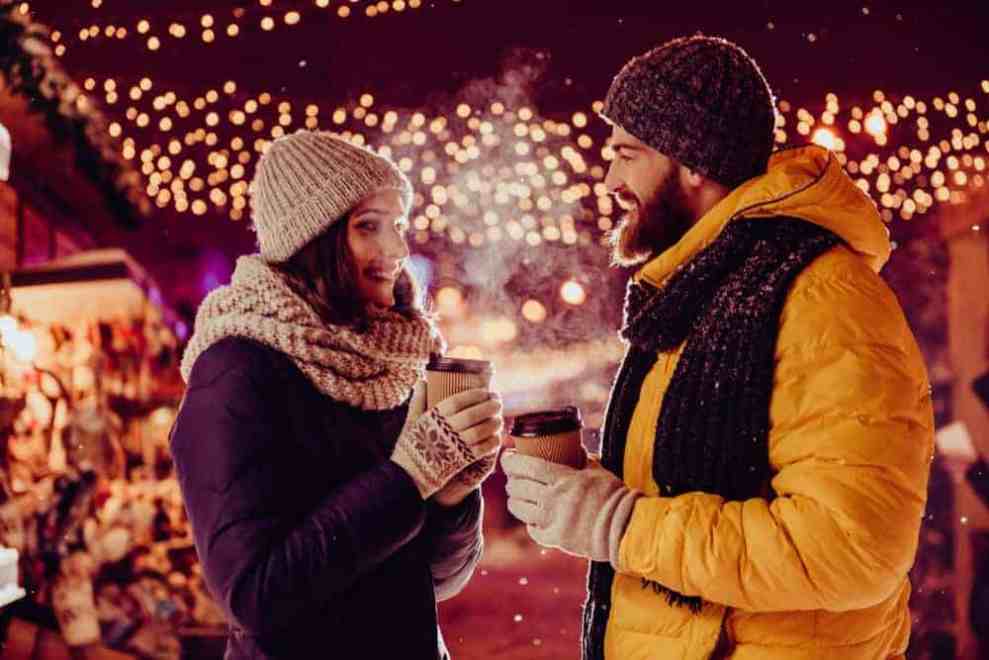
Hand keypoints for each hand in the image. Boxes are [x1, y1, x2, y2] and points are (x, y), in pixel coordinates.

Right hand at [392, 388, 502, 499]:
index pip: (457, 401)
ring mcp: (455, 446)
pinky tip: (497, 436)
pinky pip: (482, 449)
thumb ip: (418, 401)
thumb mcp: (411, 422)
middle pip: (472, 415)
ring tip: (499, 418)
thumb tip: (422, 381)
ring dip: (493, 423)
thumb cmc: (411, 446)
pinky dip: (492, 442)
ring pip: (480, 431)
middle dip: (489, 406)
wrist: (409, 476)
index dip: (474, 394)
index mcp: (433, 418)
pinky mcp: (462, 460)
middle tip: (498, 401)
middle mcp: (445, 430)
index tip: (485, 391)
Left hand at [501, 451, 639, 565]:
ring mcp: (553, 521)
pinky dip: (530, 523)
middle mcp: (555, 500)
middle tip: (512, 477)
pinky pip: (533, 530)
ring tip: (515, 497)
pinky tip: (532, 518)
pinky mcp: (556, 539)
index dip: (511, 462)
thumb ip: (583, 460)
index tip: (507, 458)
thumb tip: (575, 447)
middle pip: (519, 487)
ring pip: (520, 509)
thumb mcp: (598, 472)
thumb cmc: (614, 497)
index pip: (528, 466)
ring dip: (514, 501)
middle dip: (511, 480)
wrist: (625, 528)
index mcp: (564, 479)